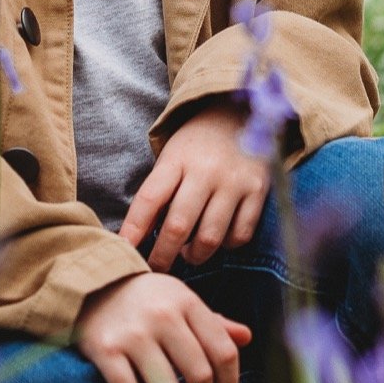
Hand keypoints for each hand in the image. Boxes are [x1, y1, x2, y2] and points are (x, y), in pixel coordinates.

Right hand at [74, 274, 250, 382]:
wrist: (93, 286)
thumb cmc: (147, 300)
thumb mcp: (181, 301)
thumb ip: (214, 322)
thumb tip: (246, 338)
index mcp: (187, 302)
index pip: (224, 352)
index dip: (229, 382)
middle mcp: (162, 316)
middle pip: (200, 374)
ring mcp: (133, 335)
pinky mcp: (105, 351)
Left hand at [121, 102, 273, 271]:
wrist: (239, 114)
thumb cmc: (196, 145)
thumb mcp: (171, 158)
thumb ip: (157, 194)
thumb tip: (135, 239)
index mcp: (176, 159)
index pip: (149, 200)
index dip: (134, 229)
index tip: (125, 251)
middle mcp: (205, 171)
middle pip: (179, 226)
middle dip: (163, 255)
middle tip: (157, 268)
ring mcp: (234, 182)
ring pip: (210, 238)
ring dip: (195, 256)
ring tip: (188, 254)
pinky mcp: (258, 191)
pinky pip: (240, 235)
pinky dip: (226, 246)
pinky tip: (218, 239)